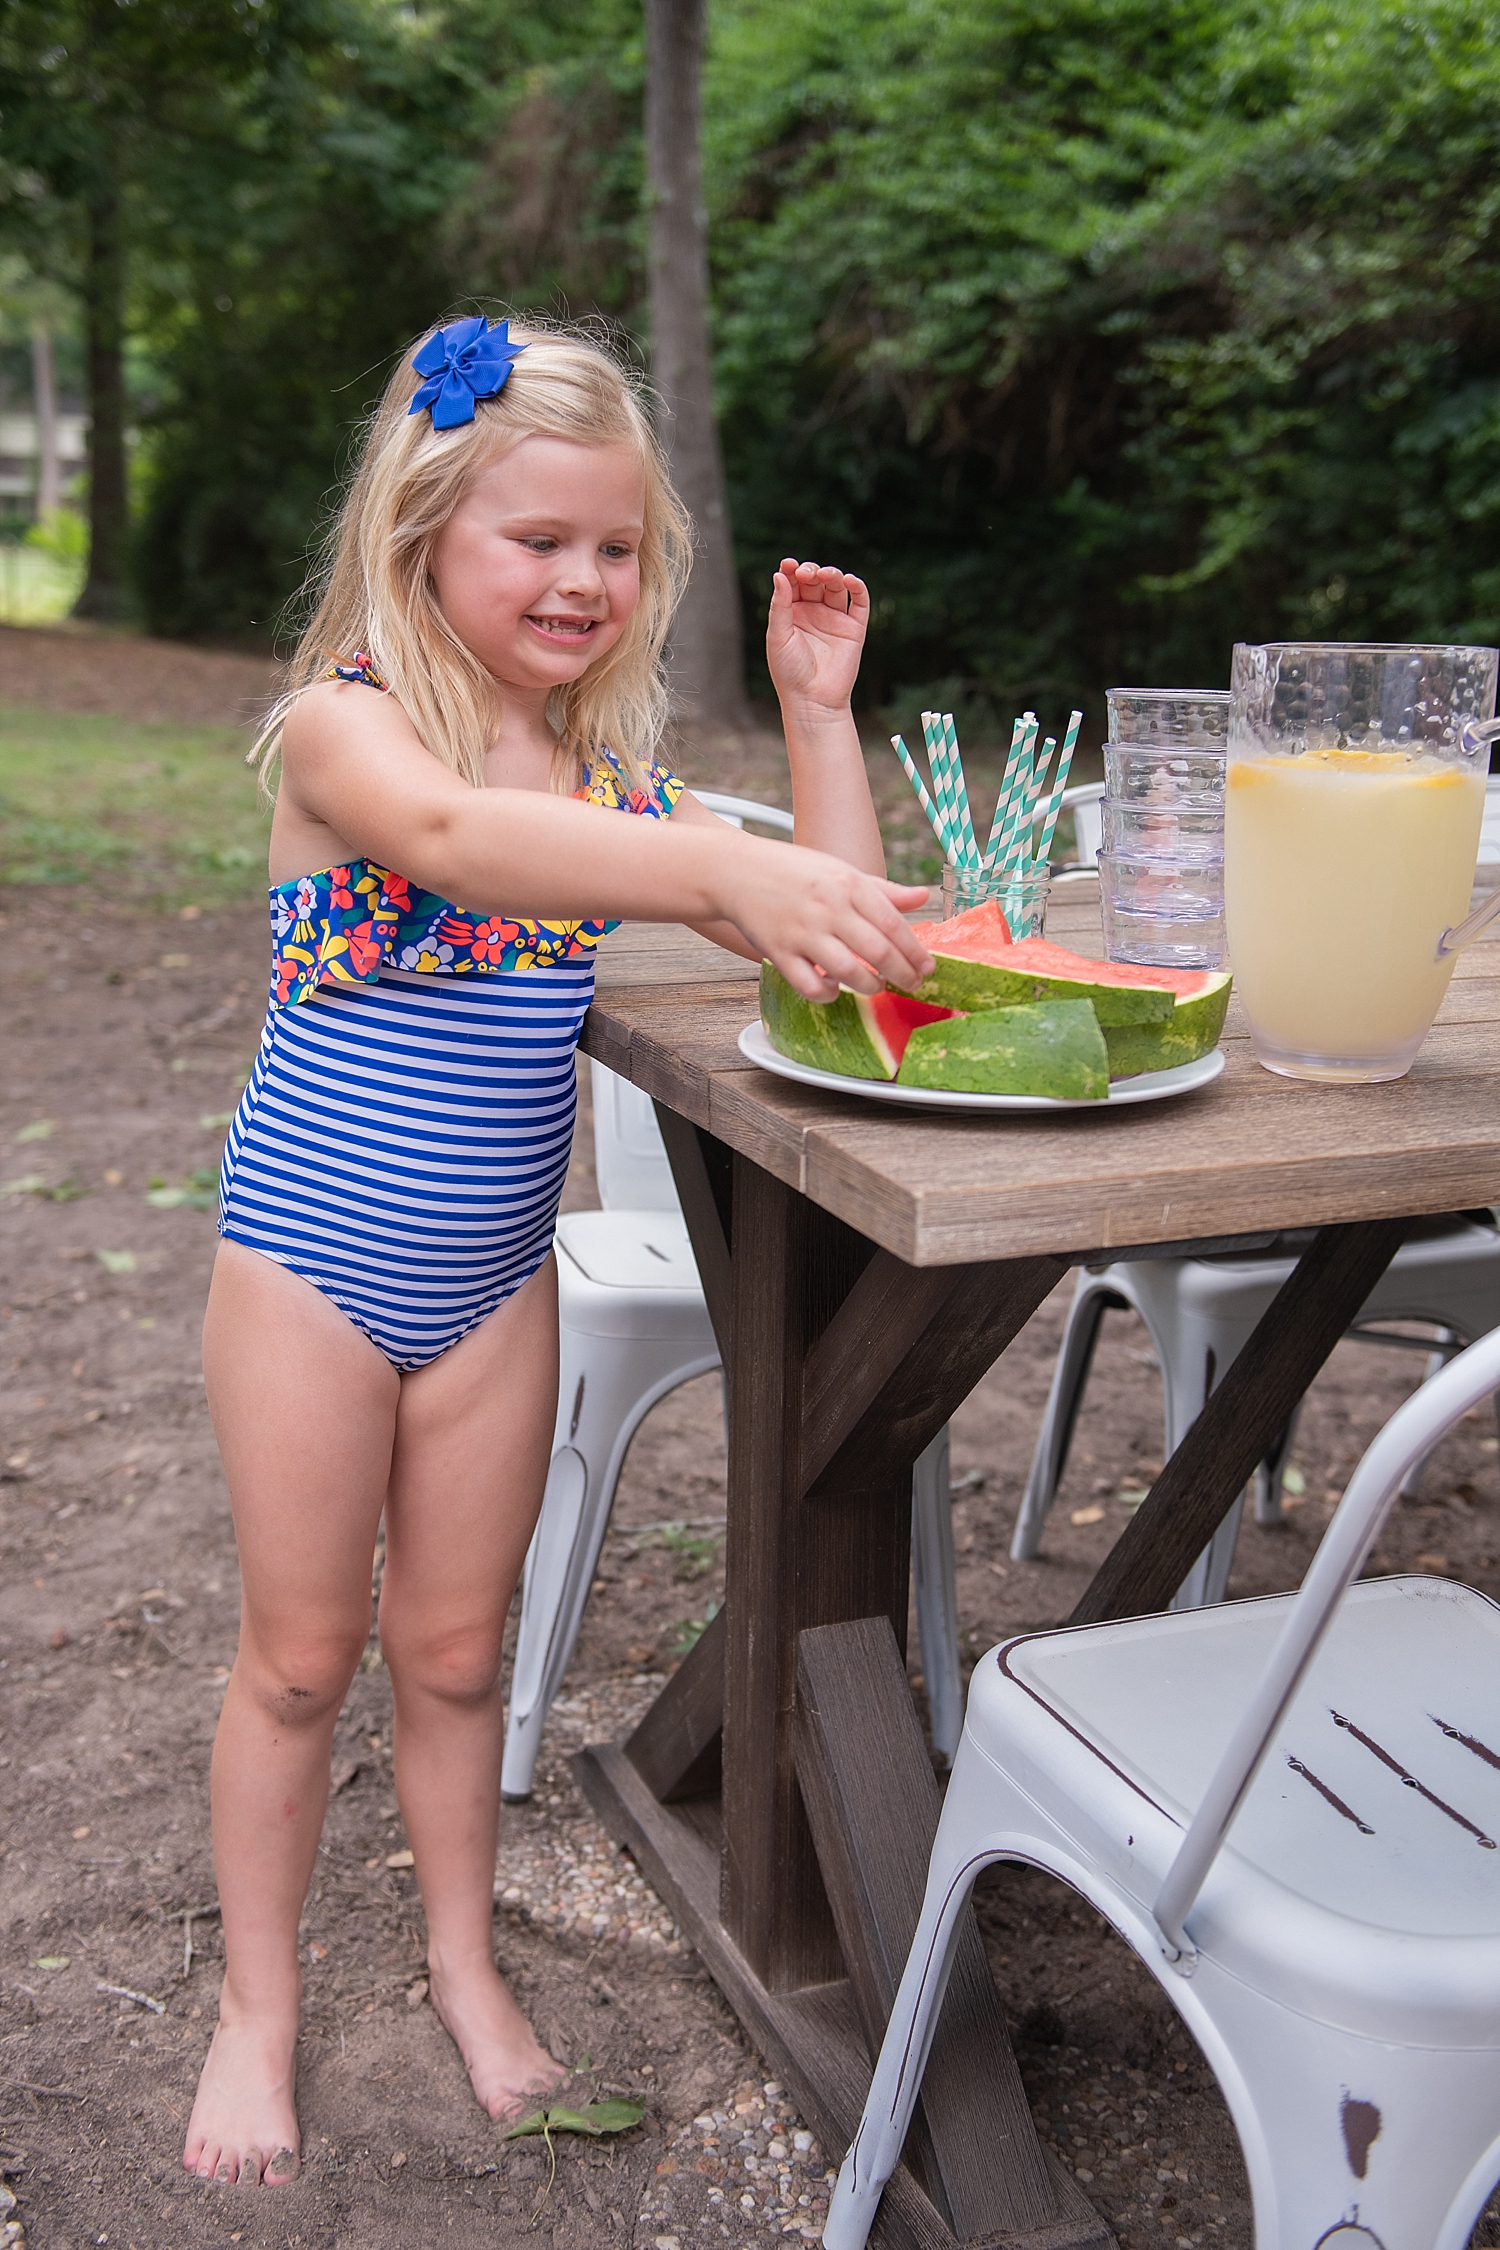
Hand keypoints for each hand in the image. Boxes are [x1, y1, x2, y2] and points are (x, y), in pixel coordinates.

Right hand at [719, 835, 931, 1000]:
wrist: (736, 871)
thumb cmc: (793, 871)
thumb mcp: (840, 870)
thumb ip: (882, 890)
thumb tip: (922, 896)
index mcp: (848, 883)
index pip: (893, 923)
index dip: (914, 951)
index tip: (927, 967)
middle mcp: (828, 907)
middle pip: (877, 951)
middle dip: (902, 974)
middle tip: (911, 984)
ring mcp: (802, 932)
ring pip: (848, 972)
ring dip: (869, 985)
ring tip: (875, 985)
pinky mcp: (779, 952)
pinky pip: (810, 986)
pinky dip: (828, 994)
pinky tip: (834, 989)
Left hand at [766, 557, 869, 715]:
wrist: (812, 700)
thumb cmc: (789, 671)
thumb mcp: (778, 635)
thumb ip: (780, 605)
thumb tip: (779, 574)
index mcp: (792, 613)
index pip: (793, 583)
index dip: (791, 570)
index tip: (788, 564)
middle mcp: (814, 613)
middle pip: (815, 580)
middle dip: (810, 571)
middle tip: (805, 574)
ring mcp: (834, 619)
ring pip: (836, 586)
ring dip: (832, 575)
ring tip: (824, 575)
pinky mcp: (854, 628)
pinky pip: (859, 602)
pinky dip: (857, 587)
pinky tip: (849, 580)